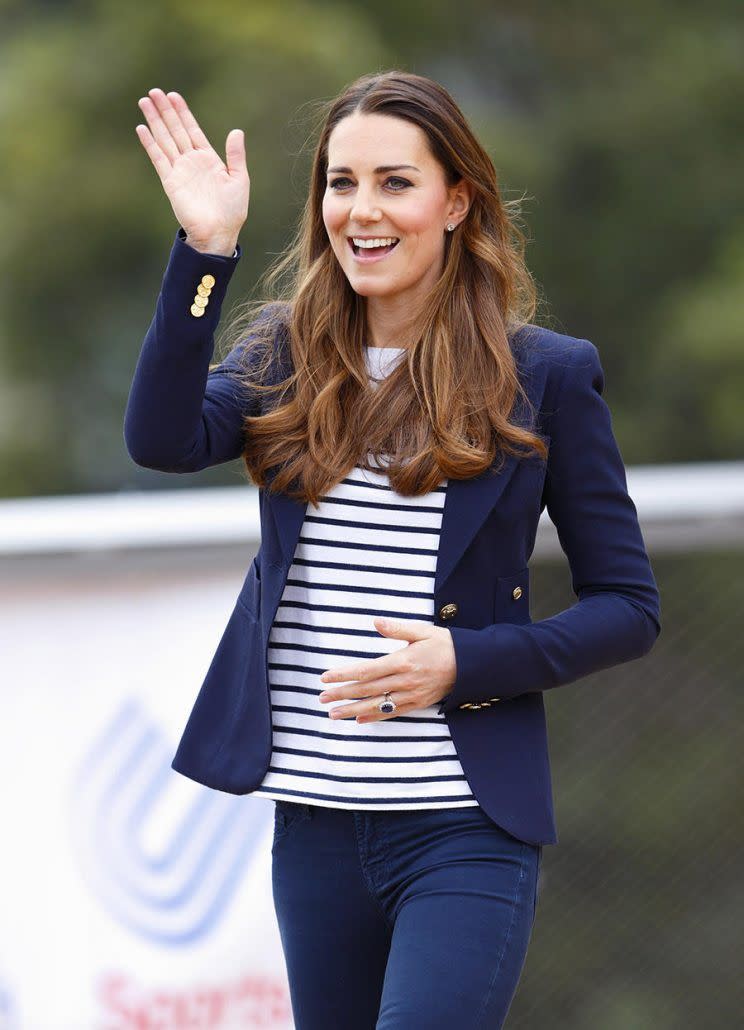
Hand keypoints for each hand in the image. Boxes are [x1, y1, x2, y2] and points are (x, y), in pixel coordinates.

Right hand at [135, 88, 248, 253]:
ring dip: (155, 121)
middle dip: (165, 111)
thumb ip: (236, 155)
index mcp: (209, 159)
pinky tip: (142, 128)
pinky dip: (150, 144)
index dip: (183, 113)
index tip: (173, 95)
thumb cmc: (232, 211)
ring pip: (165, 139)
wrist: (218, 233)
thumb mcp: (239, 179)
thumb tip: (236, 131)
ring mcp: (180, 170)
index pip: (192, 129)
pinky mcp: (170, 182)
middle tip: (154, 91)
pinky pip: (158, 158)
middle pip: (175, 130)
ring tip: (145, 102)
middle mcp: (192, 161)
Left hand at [317, 617, 456, 722]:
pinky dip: (375, 717)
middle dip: (342, 694)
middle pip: (367, 690)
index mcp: (403, 661)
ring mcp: (411, 695)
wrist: (471, 665)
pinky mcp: (418, 704)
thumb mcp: (422, 630)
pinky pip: (393, 713)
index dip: (344, 675)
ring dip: (353, 710)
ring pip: (377, 705)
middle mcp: (405, 681)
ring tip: (333, 714)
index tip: (326, 677)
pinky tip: (359, 720)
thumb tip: (375, 622)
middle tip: (322, 698)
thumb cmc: (445, 644)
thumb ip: (397, 628)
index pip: (366, 670)